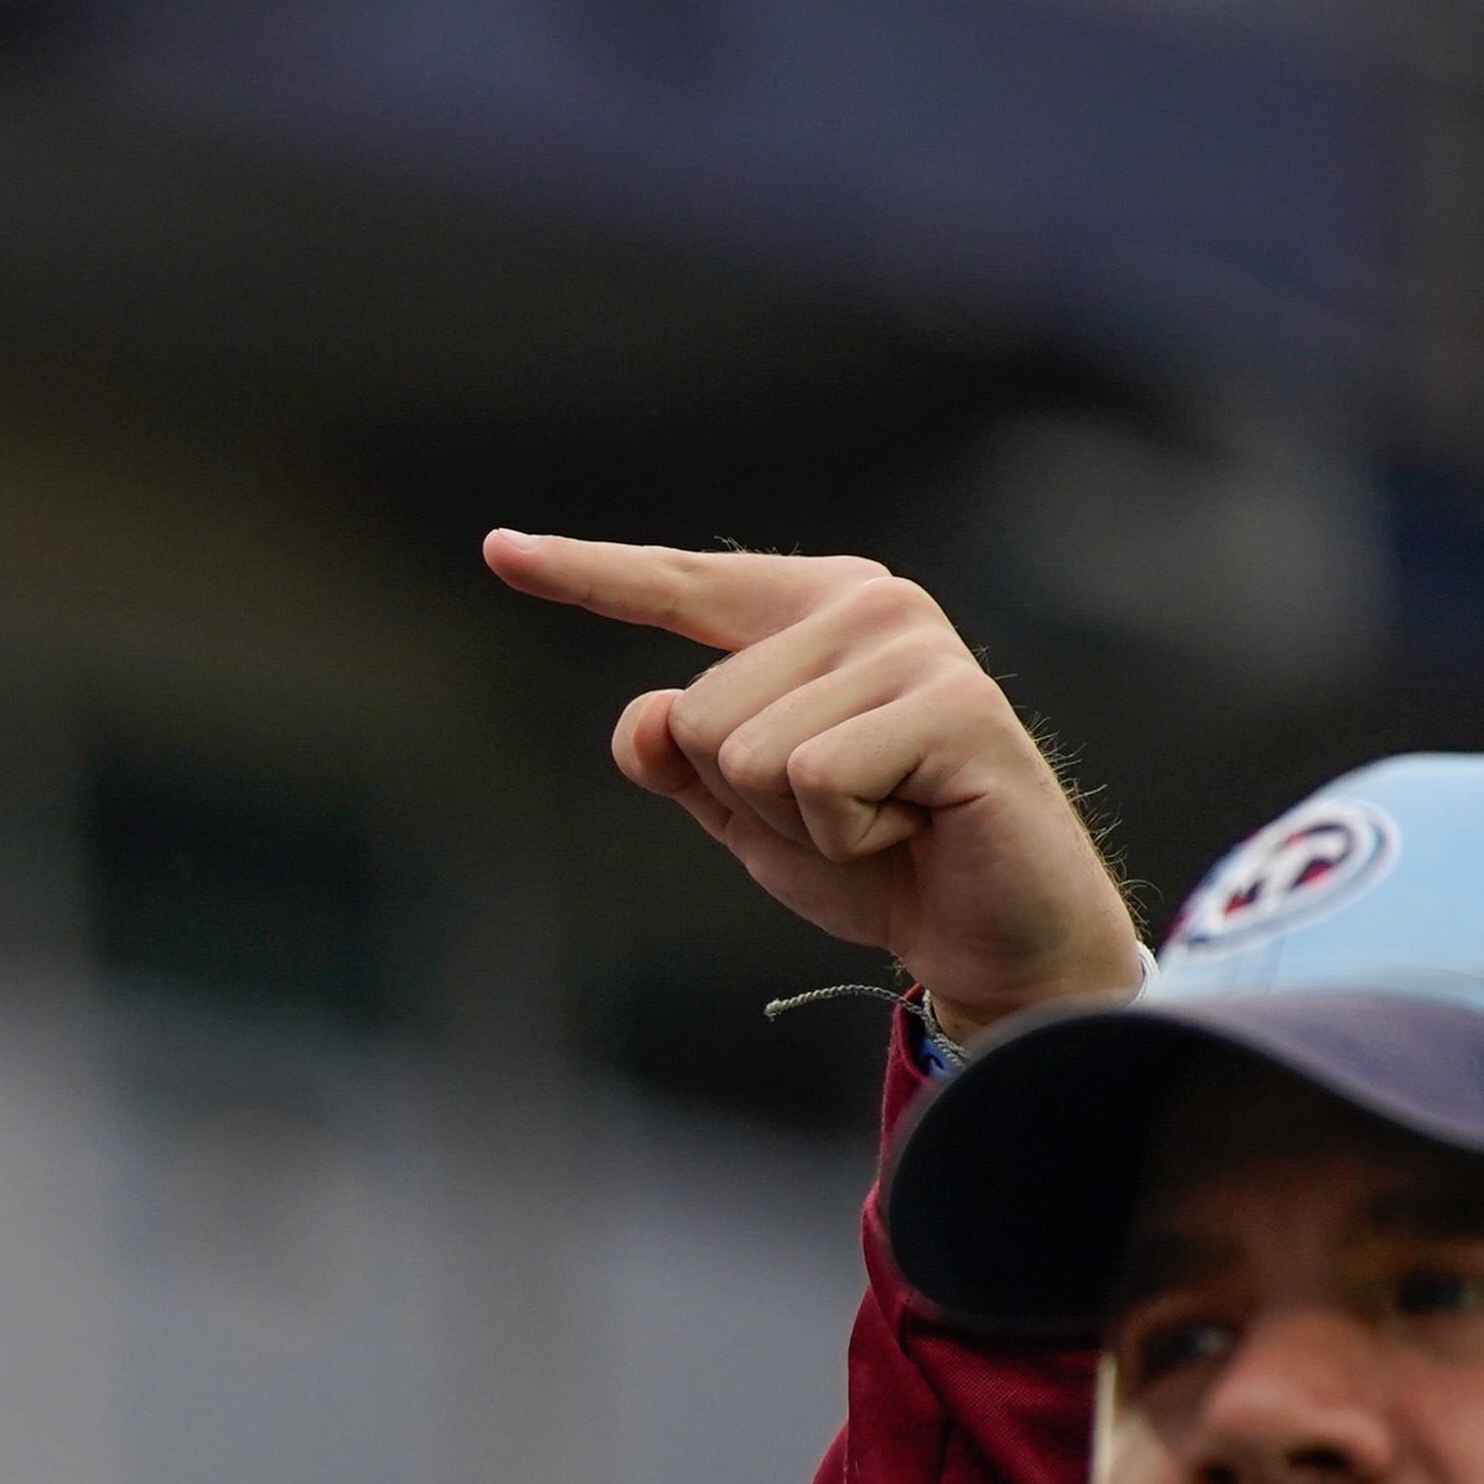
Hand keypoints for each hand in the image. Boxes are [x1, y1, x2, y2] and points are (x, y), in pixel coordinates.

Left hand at [484, 534, 1148, 1043]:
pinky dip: (847, 837)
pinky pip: (813, 781)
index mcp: (813, 612)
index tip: (498, 549)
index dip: (586, 574)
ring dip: (801, 823)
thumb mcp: (742, 812)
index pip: (680, 586)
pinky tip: (915, 827)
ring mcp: (915, 648)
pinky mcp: (955, 704)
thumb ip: (678, 760)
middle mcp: (868, 606)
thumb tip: (645, 713)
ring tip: (885, 819)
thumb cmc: (873, 861)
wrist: (986, 934)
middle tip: (850, 813)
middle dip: (749, 799)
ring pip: (744, 754)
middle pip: (697, 713)